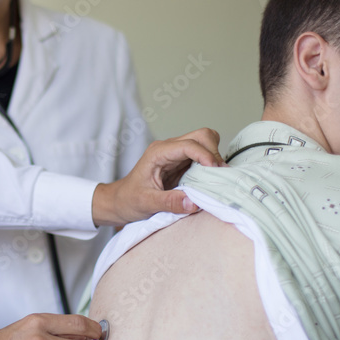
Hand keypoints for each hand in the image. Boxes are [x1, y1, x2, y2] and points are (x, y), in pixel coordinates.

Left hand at [92, 128, 224, 226]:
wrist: (120, 201)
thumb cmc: (129, 199)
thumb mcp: (146, 203)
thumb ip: (169, 202)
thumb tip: (193, 202)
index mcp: (158, 153)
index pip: (189, 144)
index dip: (205, 155)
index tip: (215, 171)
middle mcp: (169, 148)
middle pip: (201, 136)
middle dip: (214, 152)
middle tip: (218, 175)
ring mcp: (176, 154)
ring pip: (205, 142)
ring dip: (215, 157)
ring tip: (215, 178)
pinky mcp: (182, 162)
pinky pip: (203, 156)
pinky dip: (212, 164)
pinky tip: (210, 179)